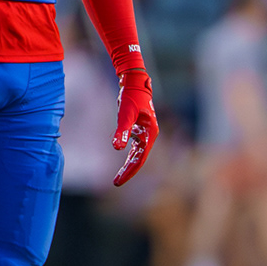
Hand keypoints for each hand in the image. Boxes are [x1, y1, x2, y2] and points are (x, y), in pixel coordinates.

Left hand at [112, 69, 158, 186]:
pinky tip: (124, 160)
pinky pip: (135, 147)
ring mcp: (145, 133)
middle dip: (128, 171)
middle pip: (139, 159)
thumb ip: (122, 131)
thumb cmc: (131, 96)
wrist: (134, 82)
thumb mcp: (125, 114)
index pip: (140, 158)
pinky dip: (129, 154)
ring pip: (137, 154)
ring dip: (128, 165)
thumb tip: (117, 148)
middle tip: (116, 183)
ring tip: (118, 177)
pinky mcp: (139, 129)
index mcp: (150, 134)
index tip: (119, 181)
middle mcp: (150, 135)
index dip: (129, 171)